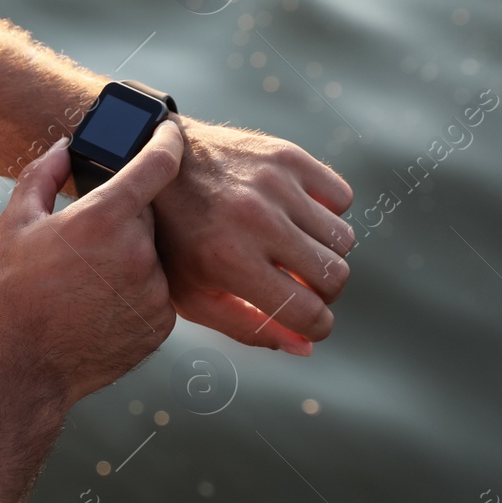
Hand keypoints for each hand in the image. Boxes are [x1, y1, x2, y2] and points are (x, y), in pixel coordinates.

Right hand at [0, 121, 184, 405]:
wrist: (21, 369)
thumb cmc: (11, 292)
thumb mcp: (14, 224)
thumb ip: (43, 174)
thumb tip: (67, 146)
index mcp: (103, 219)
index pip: (157, 164)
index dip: (166, 140)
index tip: (168, 131)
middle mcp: (138, 253)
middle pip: (148, 214)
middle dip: (123, 216)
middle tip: (85, 238)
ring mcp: (154, 292)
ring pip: (153, 253)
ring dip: (130, 255)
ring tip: (86, 280)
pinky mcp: (162, 323)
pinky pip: (158, 290)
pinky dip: (136, 289)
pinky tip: (99, 303)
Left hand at [151, 119, 354, 354]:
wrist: (158, 166)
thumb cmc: (172, 240)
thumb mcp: (193, 295)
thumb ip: (249, 327)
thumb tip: (306, 346)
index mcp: (230, 261)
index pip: (308, 312)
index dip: (316, 327)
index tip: (310, 323)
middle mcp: (256, 220)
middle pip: (335, 277)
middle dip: (323, 293)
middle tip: (299, 285)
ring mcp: (274, 184)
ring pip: (343, 239)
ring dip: (325, 253)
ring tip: (294, 250)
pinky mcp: (287, 156)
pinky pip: (341, 197)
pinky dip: (327, 212)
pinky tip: (296, 215)